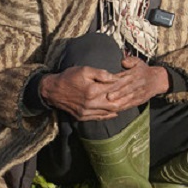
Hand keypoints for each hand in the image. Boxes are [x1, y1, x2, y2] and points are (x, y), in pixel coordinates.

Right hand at [38, 60, 166, 120]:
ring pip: (109, 112)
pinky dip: (109, 114)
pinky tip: (116, 111)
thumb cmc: (68, 77)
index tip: (133, 79)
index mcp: (92, 91)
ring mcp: (87, 112)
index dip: (124, 83)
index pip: (114, 88)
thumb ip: (101, 74)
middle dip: (126, 98)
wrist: (52, 91)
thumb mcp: (84, 70)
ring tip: (129, 102)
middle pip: (115, 103)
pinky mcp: (83, 117)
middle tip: (135, 93)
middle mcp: (91, 104)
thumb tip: (115, 77)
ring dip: (120, 107)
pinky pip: (100, 117)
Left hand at [105, 56, 170, 108]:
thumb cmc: (143, 71)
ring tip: (109, 105)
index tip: (107, 84)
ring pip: (128, 99)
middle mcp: (137, 84)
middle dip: (117, 94)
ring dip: (118, 102)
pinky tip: (114, 109)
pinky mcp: (139, 101)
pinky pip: (130, 105)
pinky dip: (122, 108)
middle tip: (108, 97)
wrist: (157, 81)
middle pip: (126, 90)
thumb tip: (123, 62)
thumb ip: (130, 60)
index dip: (115, 82)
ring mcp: (139, 94)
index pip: (124, 78)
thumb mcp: (138, 62)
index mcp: (136, 74)